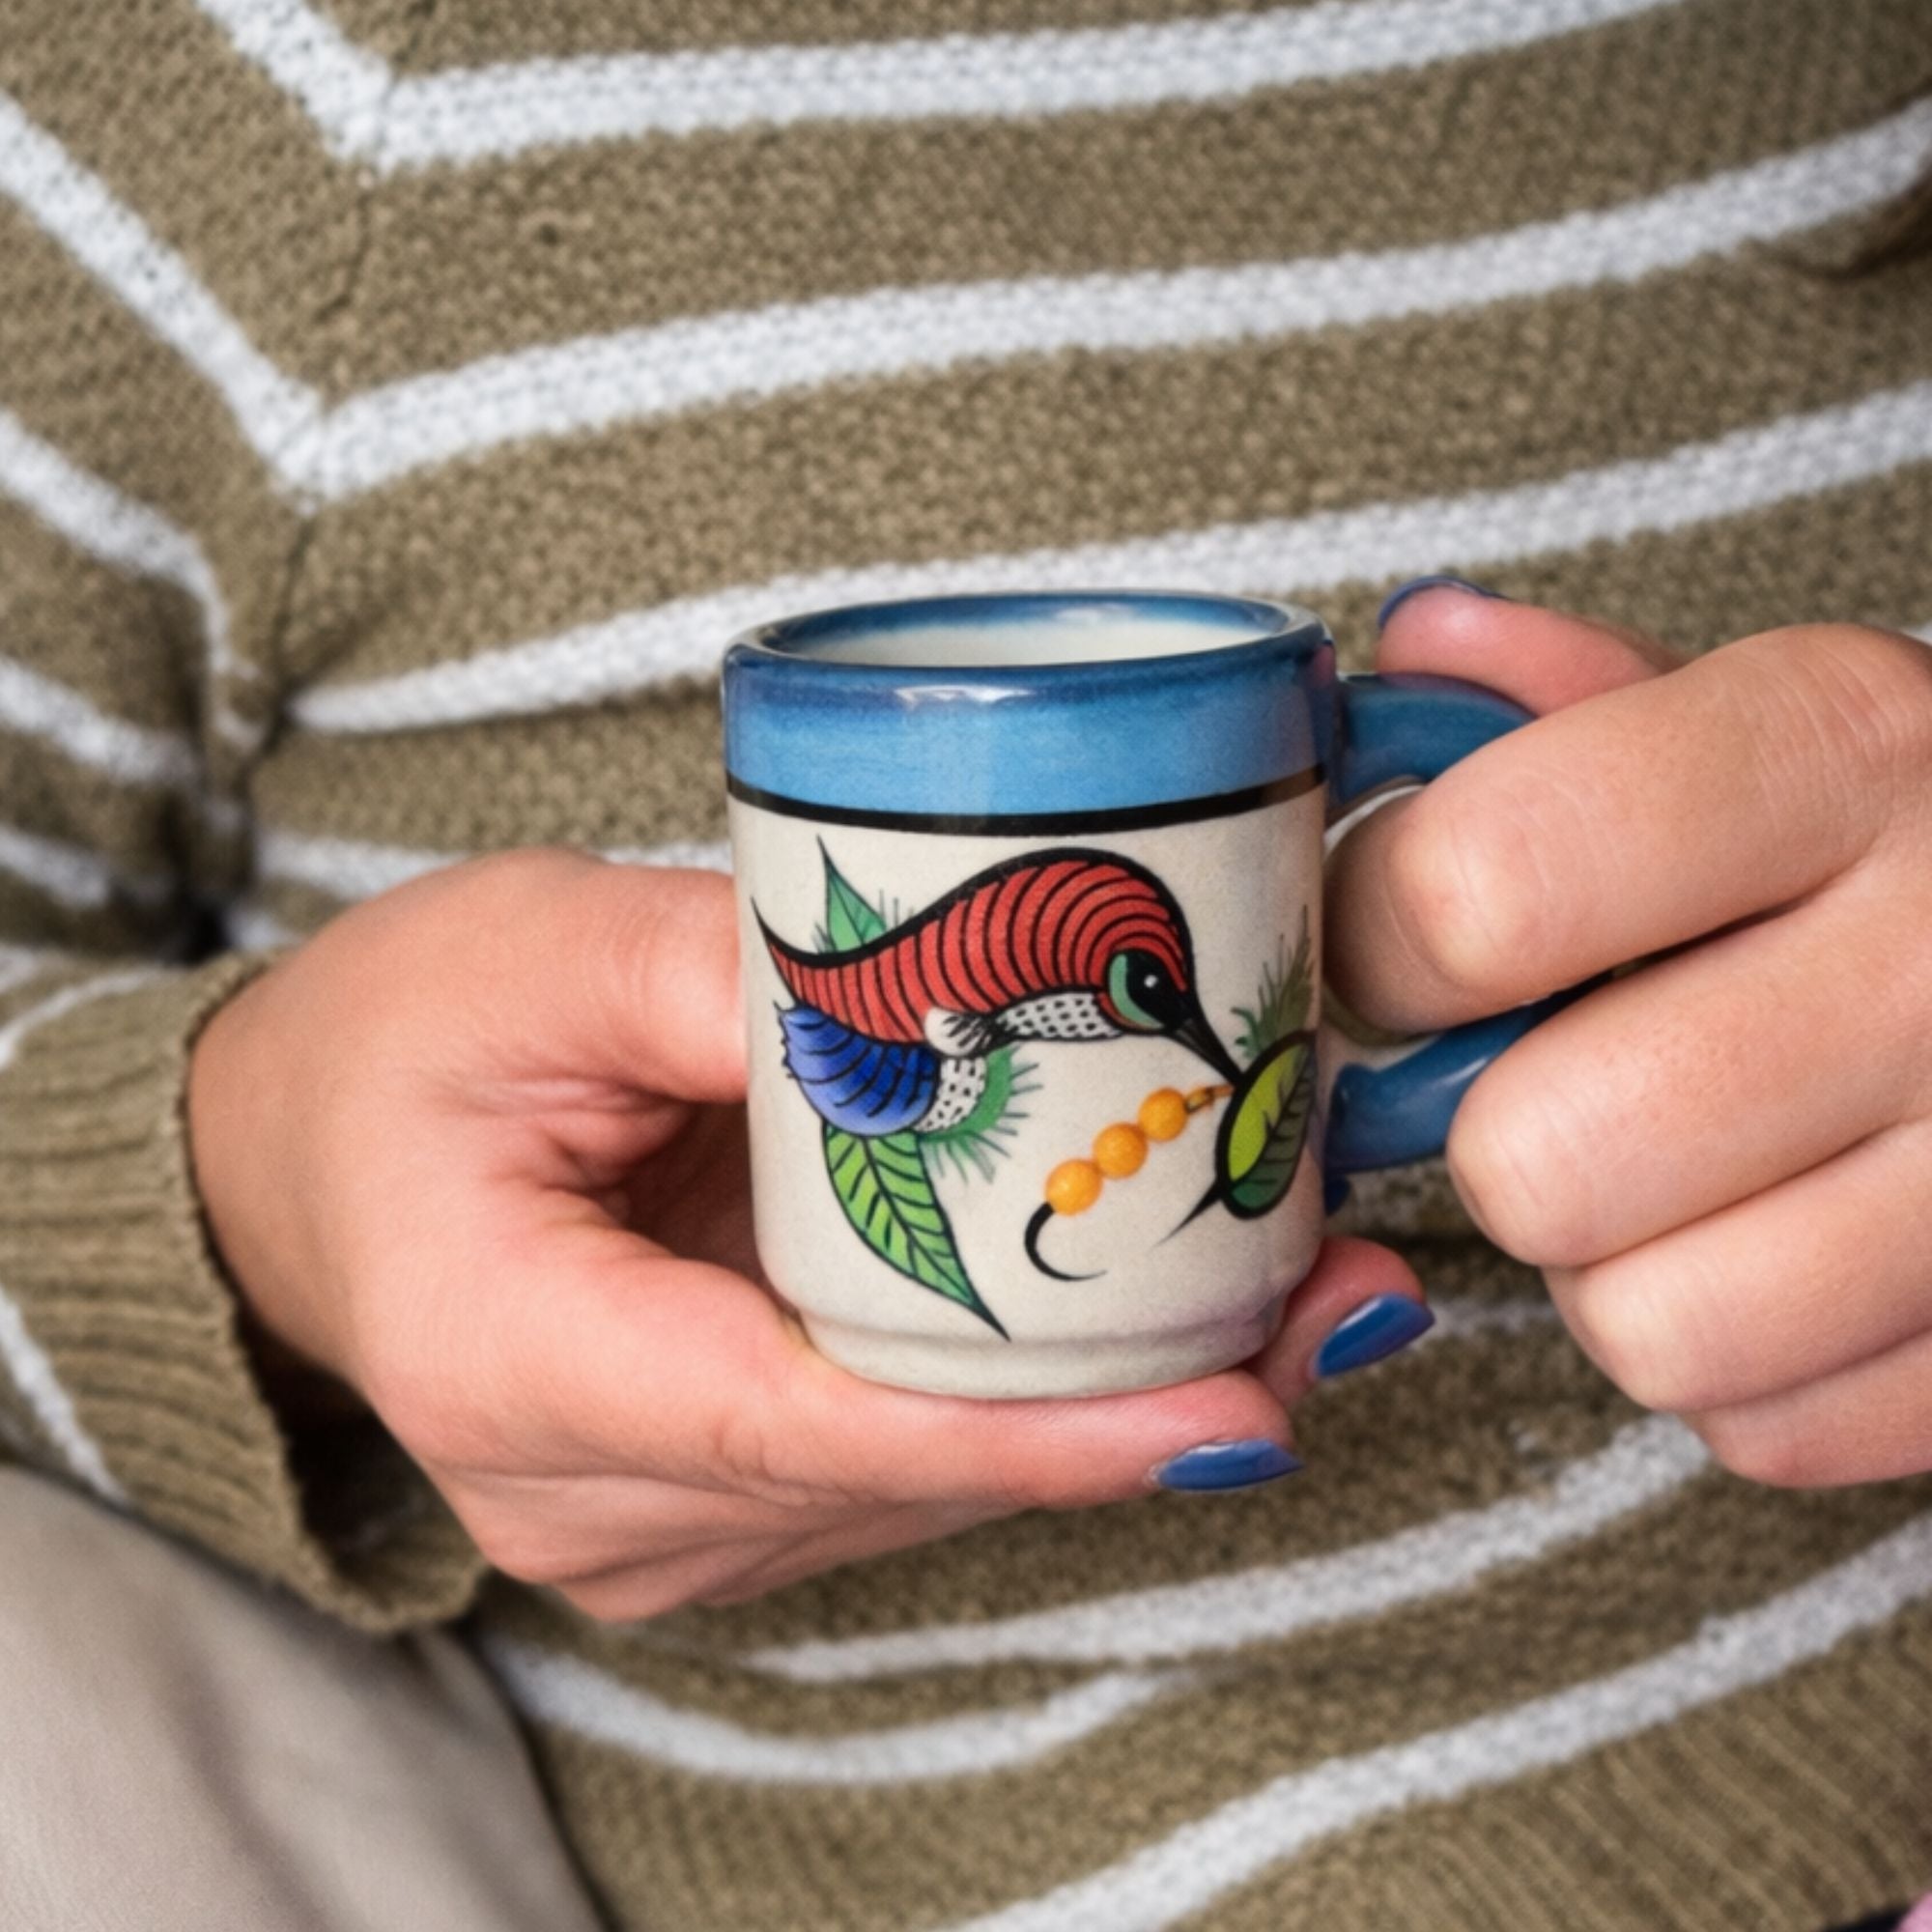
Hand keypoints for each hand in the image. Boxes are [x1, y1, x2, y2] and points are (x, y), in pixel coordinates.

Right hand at [189, 849, 1419, 1618]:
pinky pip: (899, 1462)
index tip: (1229, 1407)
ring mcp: (656, 1524)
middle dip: (1131, 1401)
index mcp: (518, 1365)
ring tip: (1290, 1282)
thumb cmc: (391, 1047)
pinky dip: (1025, 1393)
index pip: (807, 1424)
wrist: (302, 1163)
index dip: (1033, 1430)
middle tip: (1337, 1292)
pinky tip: (1145, 1308)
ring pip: (923, 1485)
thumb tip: (949, 998)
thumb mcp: (535, 949)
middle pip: (903, 1471)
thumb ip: (727, 971)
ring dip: (1101, 1397)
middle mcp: (594, 1498)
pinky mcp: (712, 1499)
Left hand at [1329, 585, 1931, 1485]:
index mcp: (1841, 748)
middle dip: (1498, 1134)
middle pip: (1539, 1159)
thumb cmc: (1898, 826)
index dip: (1377, 942)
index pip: (1475, 894)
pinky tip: (1778, 1243)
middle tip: (1553, 1077)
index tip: (1400, 947)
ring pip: (1647, 1329)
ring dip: (1613, 1265)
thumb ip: (1571, 691)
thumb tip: (1411, 649)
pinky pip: (1765, 1428)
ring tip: (1676, 1169)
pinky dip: (1734, 1362)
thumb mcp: (1763, 708)